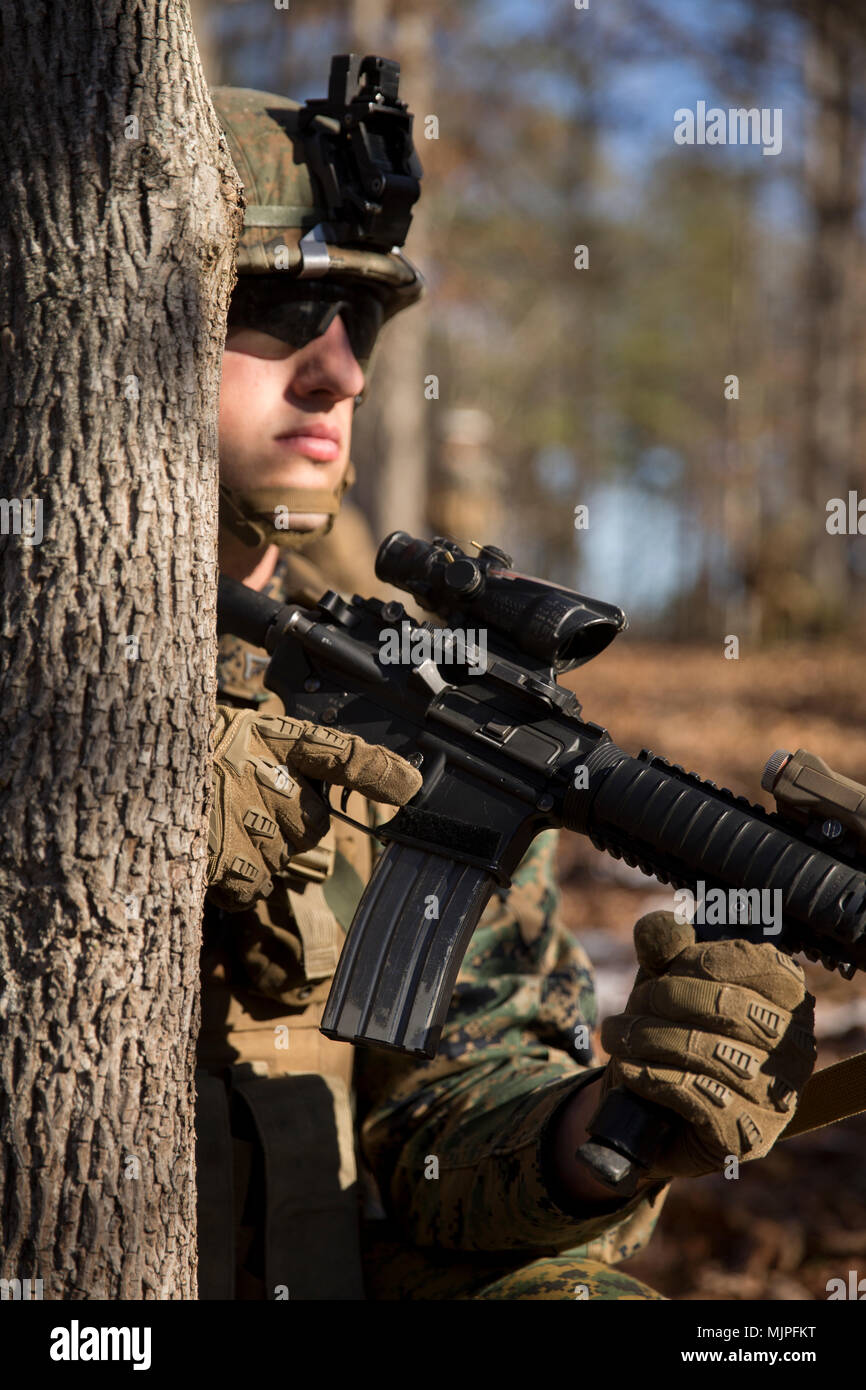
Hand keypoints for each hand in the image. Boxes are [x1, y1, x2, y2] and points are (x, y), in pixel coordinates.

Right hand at [207, 705, 421, 910]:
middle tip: (249, 804)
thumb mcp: (264, 736)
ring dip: (259, 853)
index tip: (410, 787)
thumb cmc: (204, 753)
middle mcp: (261, 777)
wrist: (134, 766)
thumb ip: (332, 756)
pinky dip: (235, 879)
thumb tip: (407, 783)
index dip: (377, 771)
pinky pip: (251, 887)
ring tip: (222, 823)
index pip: (337, 753)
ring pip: (282, 860)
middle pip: (313, 828)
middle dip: (288, 824)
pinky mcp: (220, 860)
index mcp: (274, 740)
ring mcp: (240, 820)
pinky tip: (212, 848)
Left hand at [597, 910, 816, 1180]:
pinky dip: (653, 1078)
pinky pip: (696, 1096)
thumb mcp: (665, 980)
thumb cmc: (669, 1032)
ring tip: (618, 1037)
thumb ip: (666, 948)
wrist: (650, 1110)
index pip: (754, 963)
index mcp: (788, 999)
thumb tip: (659, 925)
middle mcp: (795, 1048)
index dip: (698, 961)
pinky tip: (629, 1070)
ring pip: (706, 1050)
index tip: (661, 969)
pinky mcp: (747, 1135)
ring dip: (647, 1039)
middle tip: (629, 1008)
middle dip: (662, 1000)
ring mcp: (776, 1096)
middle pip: (725, 1005)